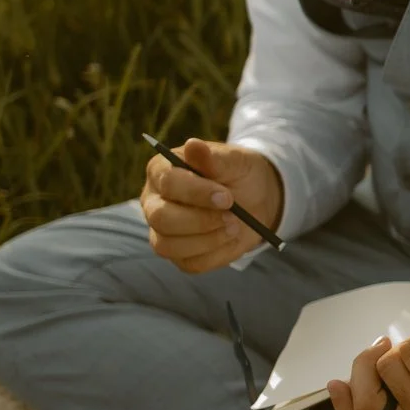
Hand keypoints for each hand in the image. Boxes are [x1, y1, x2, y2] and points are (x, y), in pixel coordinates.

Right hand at [141, 139, 284, 273]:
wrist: (256, 198)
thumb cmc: (238, 173)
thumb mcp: (233, 160)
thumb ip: (212, 157)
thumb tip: (193, 145)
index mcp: (161, 171)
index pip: (167, 183)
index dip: (196, 192)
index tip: (226, 197)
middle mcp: (154, 202)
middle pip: (160, 219)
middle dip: (200, 221)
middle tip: (233, 216)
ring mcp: (162, 231)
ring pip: (169, 247)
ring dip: (208, 240)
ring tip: (235, 226)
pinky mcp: (178, 255)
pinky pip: (190, 264)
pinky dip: (216, 254)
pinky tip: (231, 238)